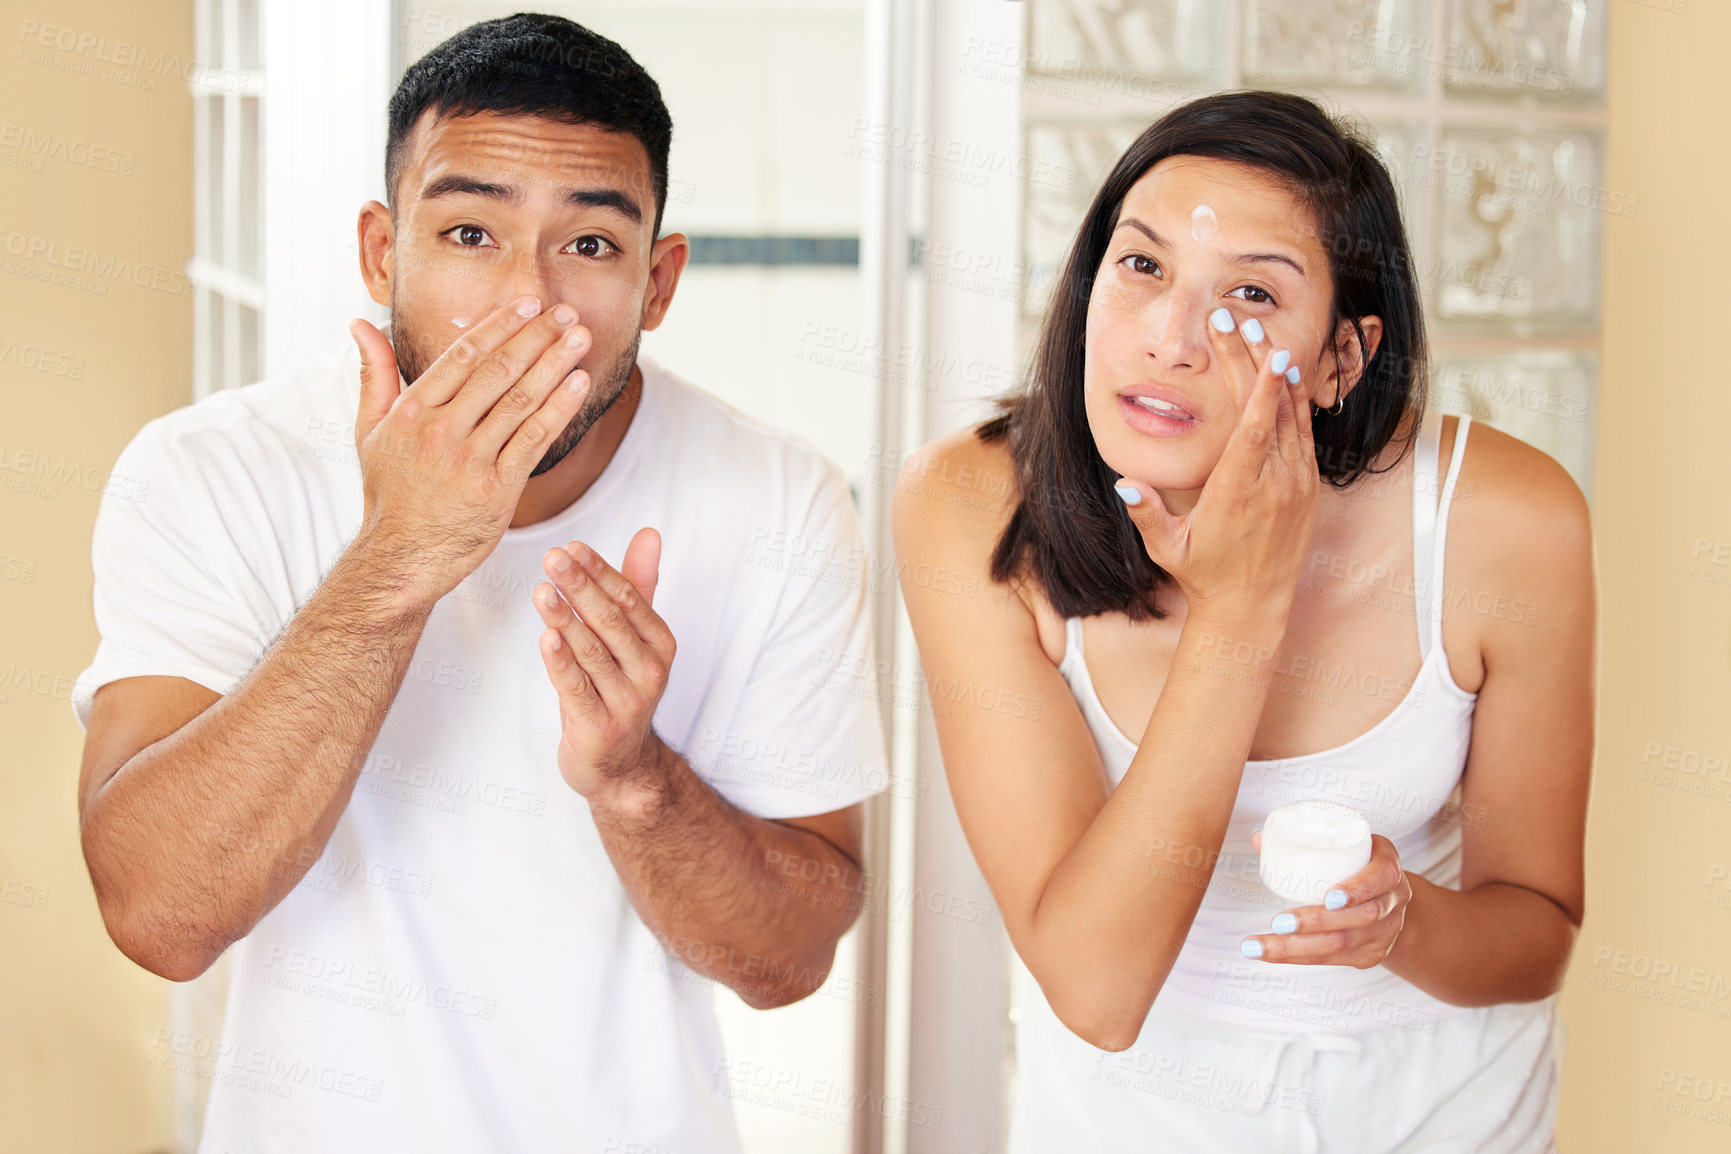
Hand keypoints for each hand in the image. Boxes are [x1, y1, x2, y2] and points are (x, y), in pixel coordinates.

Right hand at [347, 296, 592, 607]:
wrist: (401, 558)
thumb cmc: (390, 494)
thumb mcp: (370, 432)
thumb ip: (374, 375)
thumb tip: (359, 324)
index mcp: (412, 412)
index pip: (463, 355)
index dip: (500, 326)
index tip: (528, 304)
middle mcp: (440, 431)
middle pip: (497, 371)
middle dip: (536, 337)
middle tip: (565, 312)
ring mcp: (470, 460)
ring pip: (520, 401)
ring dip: (555, 365)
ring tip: (581, 339)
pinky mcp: (497, 489)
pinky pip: (534, 439)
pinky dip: (559, 409)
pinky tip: (578, 385)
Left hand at [534, 529, 677, 810]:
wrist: (620, 766)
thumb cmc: (618, 689)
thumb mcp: (632, 639)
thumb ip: (637, 586)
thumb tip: (649, 534)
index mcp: (660, 646)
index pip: (629, 599)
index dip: (600, 571)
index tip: (572, 547)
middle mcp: (649, 673)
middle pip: (611, 622)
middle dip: (581, 587)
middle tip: (553, 558)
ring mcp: (626, 703)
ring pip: (591, 652)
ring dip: (565, 619)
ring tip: (542, 590)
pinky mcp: (599, 728)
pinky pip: (576, 689)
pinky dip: (561, 662)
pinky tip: (546, 637)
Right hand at [1113, 312, 1318, 630]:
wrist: (1252, 607)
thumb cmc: (1204, 575)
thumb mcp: (1167, 548)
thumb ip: (1147, 514)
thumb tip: (1124, 484)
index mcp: (1240, 492)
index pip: (1257, 429)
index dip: (1264, 386)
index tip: (1264, 349)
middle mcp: (1275, 483)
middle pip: (1273, 407)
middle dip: (1256, 359)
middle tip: (1238, 320)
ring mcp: (1297, 483)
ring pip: (1295, 414)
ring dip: (1278, 373)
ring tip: (1259, 333)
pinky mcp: (1308, 487)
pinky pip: (1305, 433)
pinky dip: (1296, 399)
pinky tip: (1285, 373)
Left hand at [1240, 832, 1411, 967]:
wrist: (1389, 900)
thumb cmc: (1358, 866)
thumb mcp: (1344, 847)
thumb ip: (1304, 841)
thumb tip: (1258, 838)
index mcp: (1388, 868)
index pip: (1381, 878)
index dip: (1358, 888)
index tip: (1329, 897)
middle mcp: (1394, 902)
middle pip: (1358, 917)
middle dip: (1315, 922)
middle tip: (1277, 922)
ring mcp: (1385, 932)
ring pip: (1342, 944)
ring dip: (1297, 947)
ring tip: (1260, 945)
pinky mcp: (1371, 955)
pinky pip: (1334, 960)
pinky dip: (1299, 958)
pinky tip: (1271, 955)